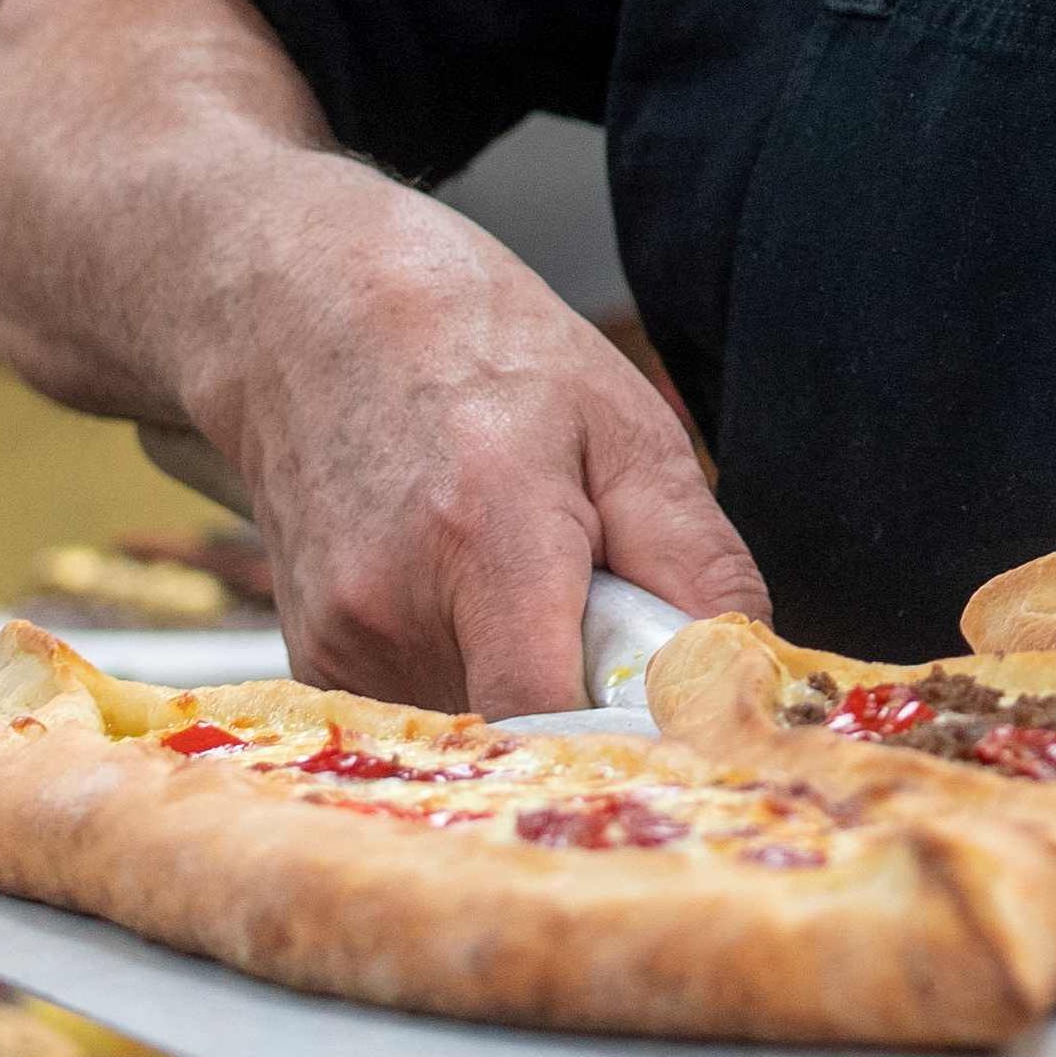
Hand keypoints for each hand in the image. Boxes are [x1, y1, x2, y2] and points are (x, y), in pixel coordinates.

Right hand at [196, 172, 769, 715]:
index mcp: (486, 532)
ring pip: (481, 722)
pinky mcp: (316, 660)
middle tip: (609, 608)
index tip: (680, 724)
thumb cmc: (480, 350)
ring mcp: (341, 641)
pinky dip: (474, 668)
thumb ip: (693, 561)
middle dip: (591, 697)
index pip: (548, 714)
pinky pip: (429, 705)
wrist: (312, 314)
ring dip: (532, 678)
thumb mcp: (625, 423)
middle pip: (527, 729)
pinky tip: (467, 587)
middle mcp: (393, 605)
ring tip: (528, 576)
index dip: (626, 741)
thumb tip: (743, 674)